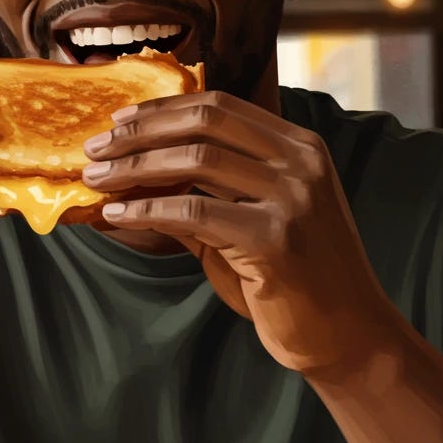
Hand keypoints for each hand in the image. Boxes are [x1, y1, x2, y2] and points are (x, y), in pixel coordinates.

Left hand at [82, 91, 400, 374]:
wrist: (347, 336)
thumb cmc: (294, 280)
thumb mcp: (253, 219)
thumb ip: (206, 191)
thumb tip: (132, 172)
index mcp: (300, 146)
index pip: (220, 105)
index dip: (163, 109)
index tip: (119, 120)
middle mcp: (301, 162)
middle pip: (203, 123)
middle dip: (140, 132)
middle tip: (95, 148)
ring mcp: (293, 198)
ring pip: (194, 160)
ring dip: (134, 167)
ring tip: (96, 179)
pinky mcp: (275, 239)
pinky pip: (192, 212)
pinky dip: (146, 210)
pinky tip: (117, 216)